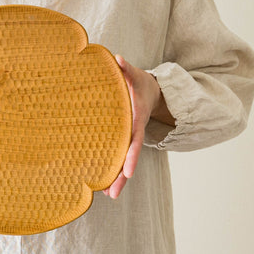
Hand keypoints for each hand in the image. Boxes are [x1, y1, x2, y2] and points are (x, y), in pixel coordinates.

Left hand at [103, 54, 170, 198]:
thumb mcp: (136, 75)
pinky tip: (103, 184)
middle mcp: (134, 133)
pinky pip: (119, 156)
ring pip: (124, 161)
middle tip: (113, 194)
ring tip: (108, 195)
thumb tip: (118, 58)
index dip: (132, 156)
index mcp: (137, 120)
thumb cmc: (141, 84)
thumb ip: (127, 68)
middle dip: (122, 177)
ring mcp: (130, 138)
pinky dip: (113, 170)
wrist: (151, 92)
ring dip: (117, 179)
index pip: (135, 141)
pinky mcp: (124, 140)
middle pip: (129, 158)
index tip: (129, 172)